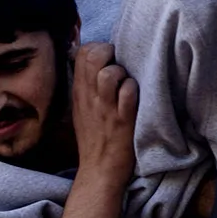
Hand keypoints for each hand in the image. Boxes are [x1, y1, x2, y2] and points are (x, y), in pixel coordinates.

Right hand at [69, 43, 139, 184]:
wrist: (99, 170)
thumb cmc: (96, 138)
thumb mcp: (83, 108)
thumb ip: (87, 85)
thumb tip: (96, 62)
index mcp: (80, 92)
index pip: (82, 53)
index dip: (98, 47)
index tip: (109, 59)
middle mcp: (90, 97)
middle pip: (94, 56)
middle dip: (111, 53)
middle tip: (120, 66)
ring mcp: (106, 109)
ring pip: (109, 73)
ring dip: (122, 73)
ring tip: (126, 84)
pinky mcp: (123, 121)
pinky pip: (128, 92)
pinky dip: (134, 90)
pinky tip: (136, 97)